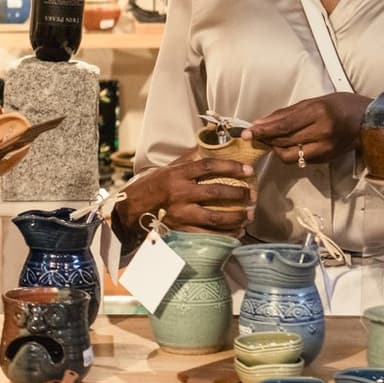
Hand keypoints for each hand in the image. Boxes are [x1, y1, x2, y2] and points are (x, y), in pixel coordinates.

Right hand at [119, 150, 257, 236]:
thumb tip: (210, 147)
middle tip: (253, 195)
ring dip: (236, 217)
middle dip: (239, 194)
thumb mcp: (168, 168)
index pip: (209, 166)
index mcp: (178, 174)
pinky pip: (208, 235)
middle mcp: (180, 193)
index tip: (248, 170)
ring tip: (249, 215)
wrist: (131, 209)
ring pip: (215, 217)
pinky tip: (237, 232)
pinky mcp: (180, 230)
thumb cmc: (152, 186)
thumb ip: (189, 160)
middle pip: (215, 193)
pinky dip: (225, 235)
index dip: (231, 166)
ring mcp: (180, 213)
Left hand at [248, 93, 369, 165]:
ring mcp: (325, 149)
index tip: (247, 133)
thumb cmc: (341, 105)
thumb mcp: (313, 101)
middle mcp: (321, 133)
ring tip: (272, 140)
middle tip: (254, 136)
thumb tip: (261, 123)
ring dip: (277, 149)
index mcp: (318, 113)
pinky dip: (290, 153)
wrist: (369, 121)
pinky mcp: (326, 160)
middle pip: (284, 142)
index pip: (283, 126)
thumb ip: (287, 113)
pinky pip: (300, 160)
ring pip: (290, 156)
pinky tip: (288, 145)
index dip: (263, 131)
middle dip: (266, 140)